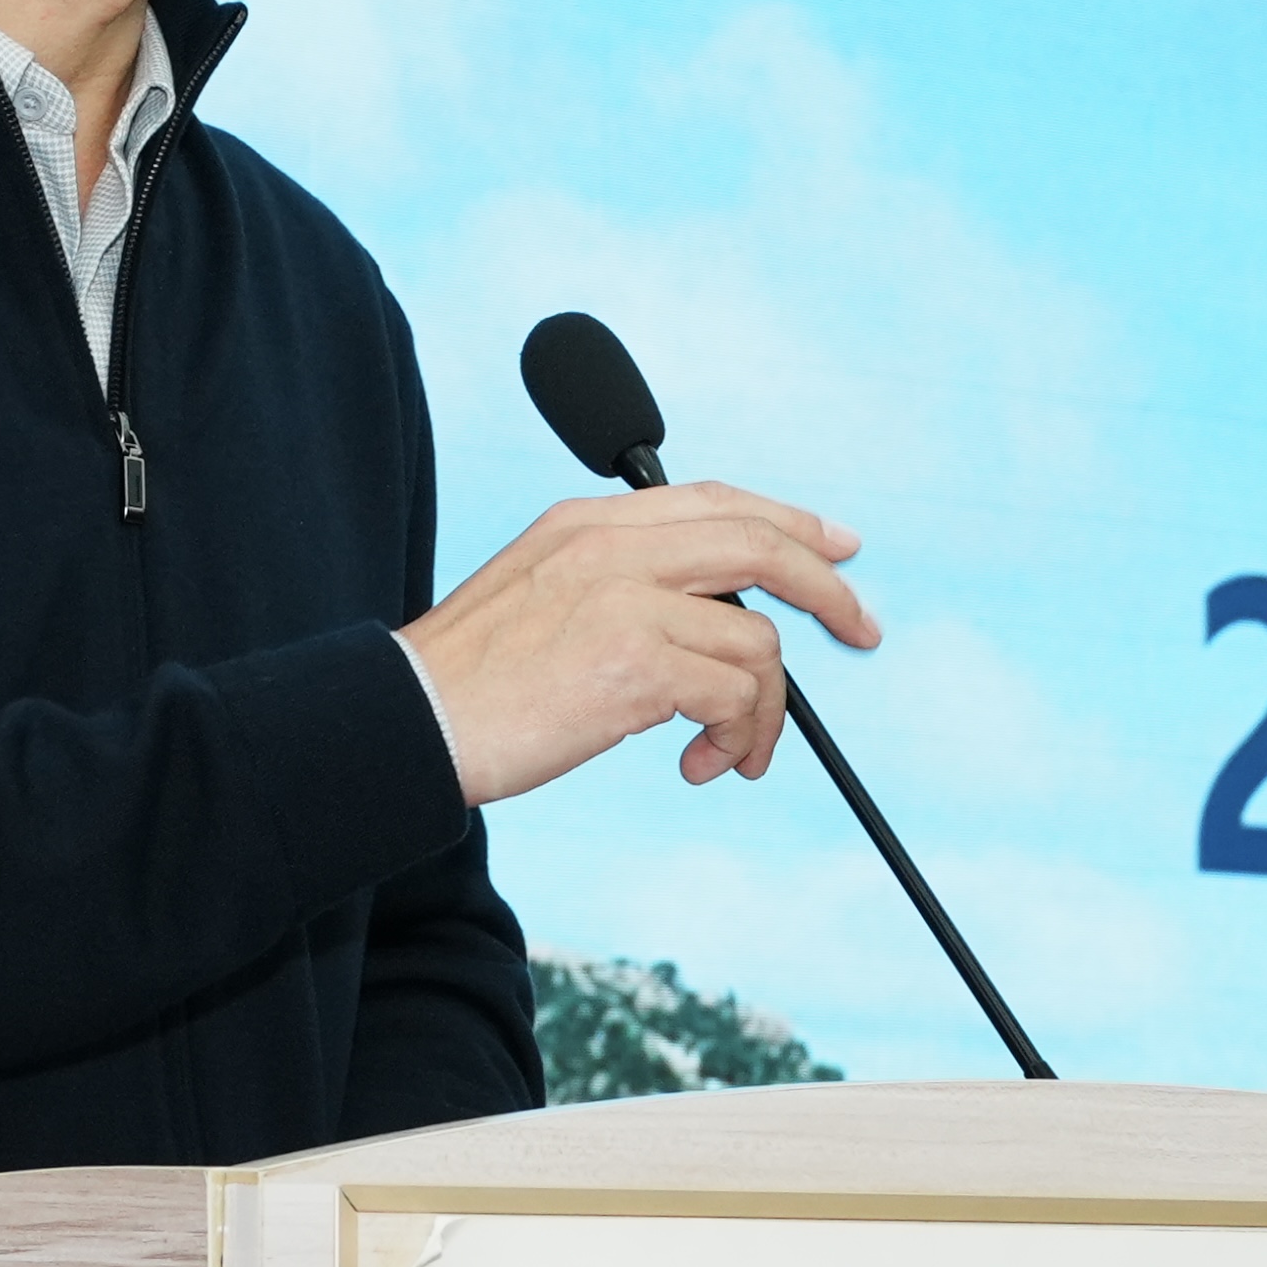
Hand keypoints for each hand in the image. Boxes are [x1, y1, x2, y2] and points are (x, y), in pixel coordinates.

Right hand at [398, 482, 875, 806]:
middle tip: (861, 629)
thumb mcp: (538, 594)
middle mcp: (611, 544)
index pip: (715, 500)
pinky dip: (741, 738)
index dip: (789, 521)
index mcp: (586, 522)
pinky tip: (703, 766)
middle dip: (826, 588)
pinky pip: (739, 695)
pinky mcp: (635, 660)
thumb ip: (614, 581)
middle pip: (761, 543)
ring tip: (731, 753)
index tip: (838, 548)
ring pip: (759, 641)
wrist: (405, 725)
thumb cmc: (467, 683)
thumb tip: (709, 620)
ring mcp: (625, 598)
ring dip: (766, 712)